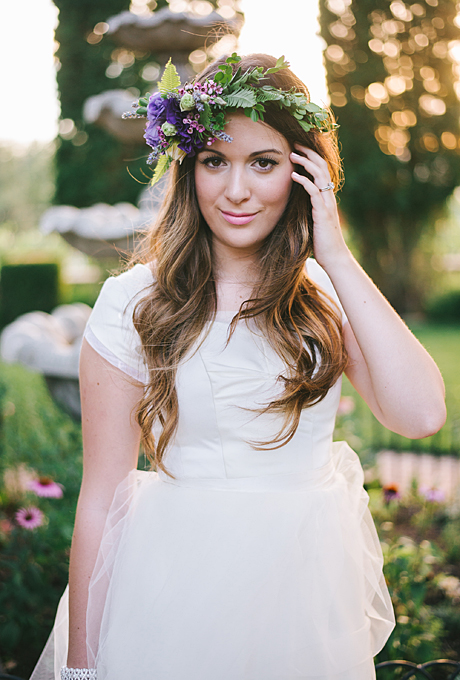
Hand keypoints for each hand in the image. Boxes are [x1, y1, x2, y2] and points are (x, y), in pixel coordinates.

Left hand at [290, 143, 348, 269]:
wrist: (334, 258)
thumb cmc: (322, 243)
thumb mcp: (314, 222)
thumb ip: (308, 211)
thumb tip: (297, 206)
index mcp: (327, 198)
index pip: (321, 171)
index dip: (311, 158)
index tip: (298, 149)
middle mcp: (329, 197)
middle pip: (322, 167)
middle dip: (309, 153)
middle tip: (295, 143)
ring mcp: (327, 204)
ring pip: (319, 176)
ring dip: (305, 163)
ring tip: (292, 154)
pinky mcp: (322, 213)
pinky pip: (314, 192)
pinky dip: (304, 181)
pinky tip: (294, 175)